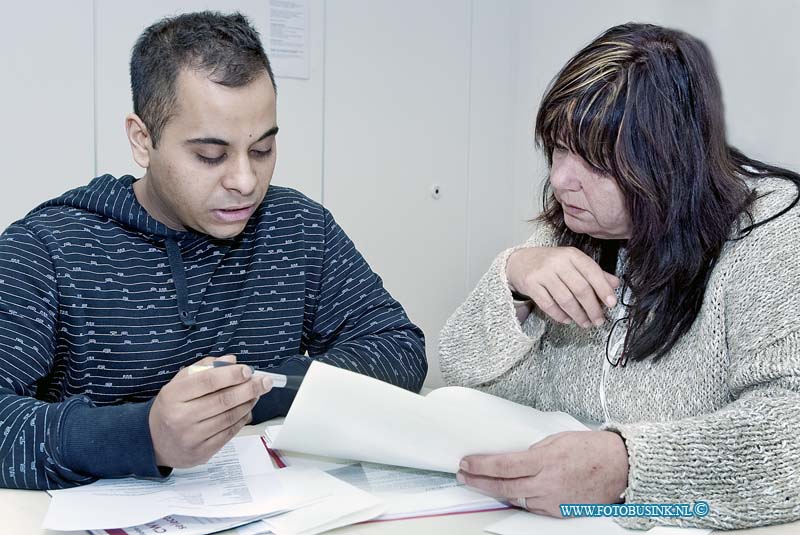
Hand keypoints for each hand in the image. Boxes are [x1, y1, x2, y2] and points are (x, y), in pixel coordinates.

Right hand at [149, 354, 272, 467]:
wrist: (155, 441)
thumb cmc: (172, 407)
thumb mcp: (179, 383)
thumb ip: (205, 368)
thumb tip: (232, 361)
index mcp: (173, 395)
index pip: (207, 381)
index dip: (231, 374)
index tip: (247, 370)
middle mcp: (180, 417)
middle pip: (223, 400)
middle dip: (249, 388)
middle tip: (265, 381)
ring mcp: (192, 437)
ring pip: (229, 417)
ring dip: (248, 403)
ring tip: (257, 393)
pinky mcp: (202, 452)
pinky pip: (230, 433)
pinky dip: (242, 419)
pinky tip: (247, 409)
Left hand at [457, 431, 628, 516]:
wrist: (619, 468)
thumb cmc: (591, 449)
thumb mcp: (556, 440)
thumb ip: (533, 451)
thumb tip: (513, 459)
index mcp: (546, 461)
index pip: (504, 466)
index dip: (481, 466)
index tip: (466, 462)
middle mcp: (547, 484)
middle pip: (503, 487)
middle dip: (479, 482)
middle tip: (464, 475)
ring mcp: (553, 501)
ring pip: (515, 498)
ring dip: (495, 491)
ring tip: (479, 482)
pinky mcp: (559, 512)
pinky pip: (531, 506)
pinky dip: (518, 498)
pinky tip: (508, 491)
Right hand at [506, 247, 619, 327]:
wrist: (519, 262)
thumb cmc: (551, 264)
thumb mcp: (573, 263)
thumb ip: (594, 273)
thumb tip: (615, 284)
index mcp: (572, 255)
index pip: (592, 272)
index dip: (603, 289)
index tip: (612, 304)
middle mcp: (558, 262)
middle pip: (580, 288)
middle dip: (592, 308)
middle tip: (599, 320)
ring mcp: (543, 274)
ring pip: (565, 299)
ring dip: (578, 315)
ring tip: (585, 323)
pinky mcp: (531, 285)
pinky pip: (548, 305)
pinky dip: (560, 315)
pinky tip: (567, 320)